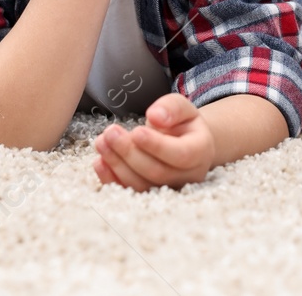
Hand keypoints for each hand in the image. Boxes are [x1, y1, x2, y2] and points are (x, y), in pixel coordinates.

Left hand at [93, 93, 214, 190]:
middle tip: (110, 133)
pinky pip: (130, 191)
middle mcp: (188, 175)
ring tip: (101, 142)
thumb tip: (155, 117)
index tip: (136, 131)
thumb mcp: (183, 108)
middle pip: (157, 171)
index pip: (181, 154)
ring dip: (117, 165)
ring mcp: (169, 189)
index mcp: (201, 151)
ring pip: (142, 184)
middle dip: (130, 153)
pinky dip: (112, 179)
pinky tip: (99, 162)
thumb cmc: (182, 124)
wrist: (184, 143)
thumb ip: (171, 107)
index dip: (157, 146)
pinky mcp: (150, 194)